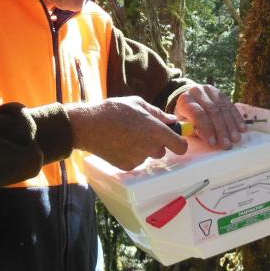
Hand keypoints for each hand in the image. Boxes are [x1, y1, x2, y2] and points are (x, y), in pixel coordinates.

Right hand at [66, 96, 187, 169]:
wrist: (88, 126)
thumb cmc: (113, 111)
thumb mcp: (137, 104)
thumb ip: (158, 113)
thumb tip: (171, 120)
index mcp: (156, 131)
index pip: (180, 146)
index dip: (179, 143)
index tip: (174, 139)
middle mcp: (150, 148)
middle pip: (163, 151)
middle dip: (156, 143)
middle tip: (141, 132)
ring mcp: (138, 159)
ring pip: (148, 155)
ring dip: (143, 148)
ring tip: (127, 136)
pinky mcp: (127, 166)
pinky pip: (135, 161)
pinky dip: (131, 154)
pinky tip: (119, 143)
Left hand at [174, 84, 244, 148]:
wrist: (190, 100)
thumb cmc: (186, 117)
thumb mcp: (184, 125)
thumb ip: (193, 130)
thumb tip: (206, 138)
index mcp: (185, 100)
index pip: (198, 114)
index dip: (207, 129)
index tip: (213, 143)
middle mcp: (198, 92)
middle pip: (213, 111)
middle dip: (221, 130)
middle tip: (227, 144)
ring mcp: (210, 91)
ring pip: (223, 108)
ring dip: (231, 126)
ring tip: (235, 139)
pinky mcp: (221, 93)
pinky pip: (231, 106)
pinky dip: (237, 118)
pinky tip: (242, 128)